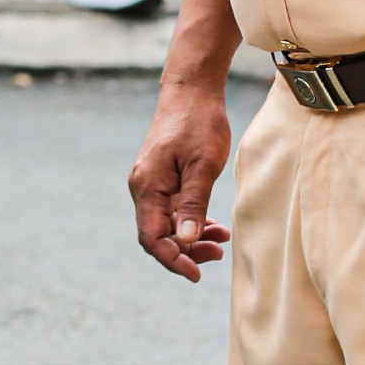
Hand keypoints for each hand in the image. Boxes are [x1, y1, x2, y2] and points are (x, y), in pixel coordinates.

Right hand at [128, 84, 234, 281]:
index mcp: (147, 186)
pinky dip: (192, 222)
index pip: (152, 237)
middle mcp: (143, 188)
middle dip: (186, 251)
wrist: (192, 91)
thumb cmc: (199, 123)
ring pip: (166, 225)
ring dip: (191, 238)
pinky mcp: (162, 179)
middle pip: (157, 235)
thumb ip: (194, 204)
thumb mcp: (202, 166)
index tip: (197, 274)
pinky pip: (172, 211)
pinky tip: (214, 225)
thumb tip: (187, 240)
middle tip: (217, 254)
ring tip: (221, 241)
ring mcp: (151, 183)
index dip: (173, 259)